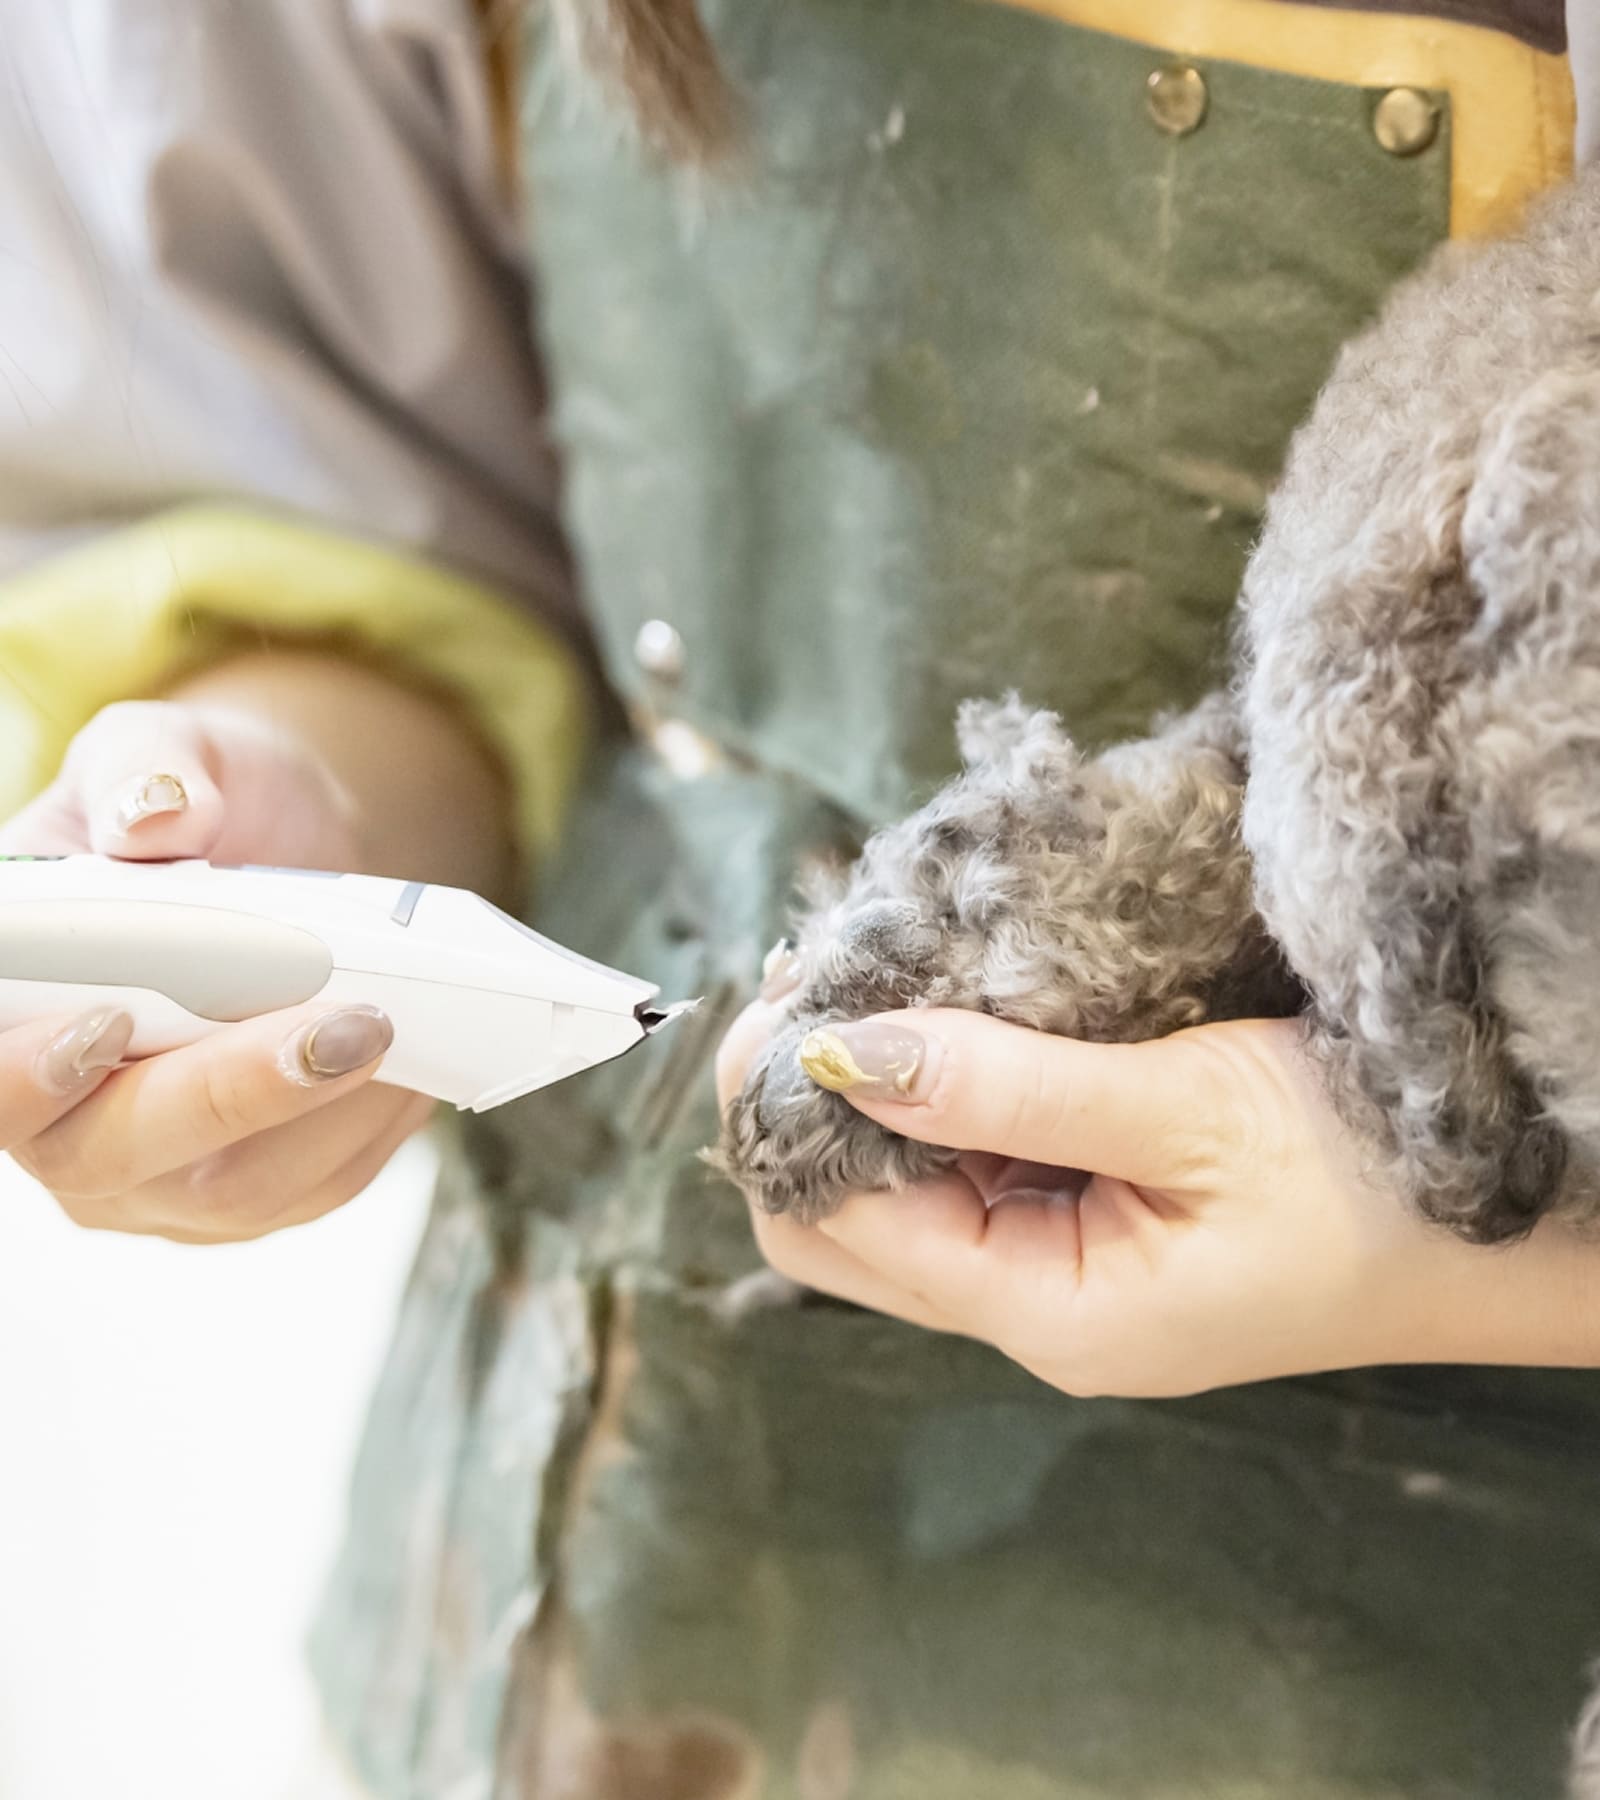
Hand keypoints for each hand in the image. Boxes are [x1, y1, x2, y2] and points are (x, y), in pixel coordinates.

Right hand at [0, 696, 431, 1241]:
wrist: (290, 849)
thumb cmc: (204, 806)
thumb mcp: (165, 750)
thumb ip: (144, 767)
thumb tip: (159, 816)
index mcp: (9, 1011)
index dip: (26, 1073)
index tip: (108, 1023)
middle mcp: (63, 1116)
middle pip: (114, 1150)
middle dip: (229, 1091)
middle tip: (339, 1023)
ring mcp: (158, 1172)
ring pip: (232, 1187)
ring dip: (322, 1109)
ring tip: (392, 1023)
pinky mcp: (256, 1190)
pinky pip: (318, 1184)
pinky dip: (371, 1121)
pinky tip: (415, 1054)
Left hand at [718, 1003, 1599, 1394]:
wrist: (1514, 1223)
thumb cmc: (1378, 1183)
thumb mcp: (1192, 1115)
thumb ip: (1008, 1088)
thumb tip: (840, 1053)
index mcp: (1047, 1311)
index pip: (833, 1225)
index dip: (782, 1111)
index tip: (781, 987)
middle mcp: (1030, 1302)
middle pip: (841, 1219)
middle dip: (803, 1102)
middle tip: (815, 967)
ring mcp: (1060, 1261)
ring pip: (897, 1182)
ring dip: (865, 1086)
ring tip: (867, 969)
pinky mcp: (1092, 1213)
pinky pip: (967, 1157)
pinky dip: (934, 1086)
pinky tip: (939, 1006)